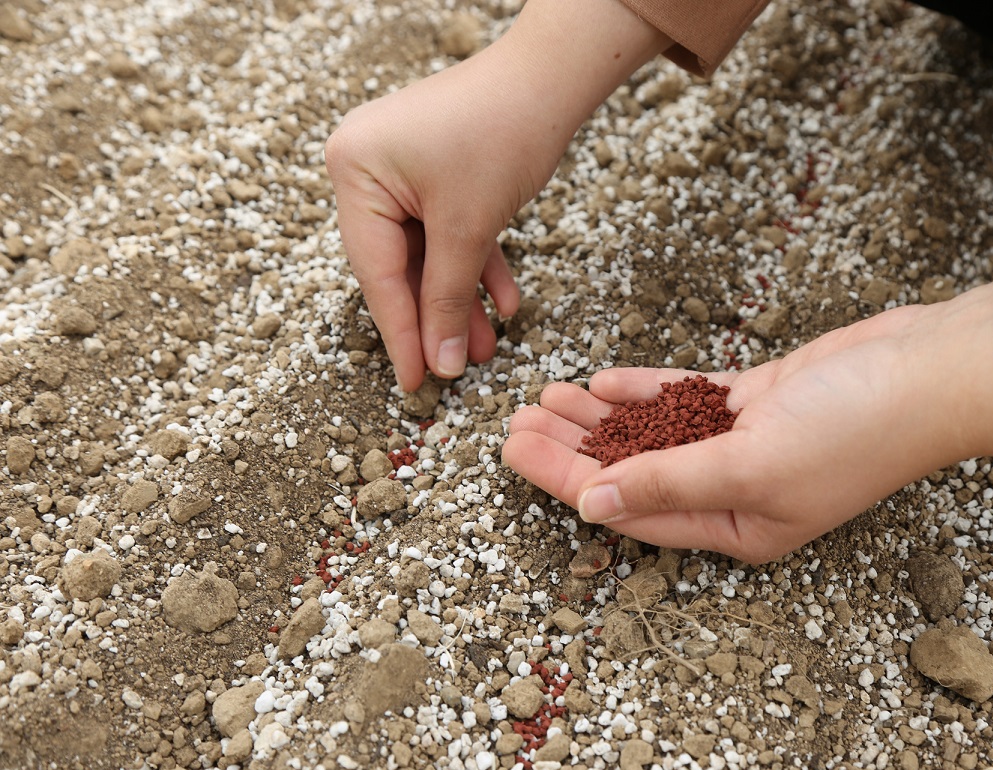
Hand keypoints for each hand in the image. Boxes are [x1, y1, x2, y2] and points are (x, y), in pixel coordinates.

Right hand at [325, 0, 670, 389]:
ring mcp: (400, 167)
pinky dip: (475, 264)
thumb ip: (447, 299)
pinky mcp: (435, 170)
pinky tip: (503, 305)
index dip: (400, 332)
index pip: (375, 270)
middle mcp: (366, 166)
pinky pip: (449, 230)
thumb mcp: (469, 227)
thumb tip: (439, 364)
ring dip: (458, 299)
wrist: (552, 77)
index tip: (414, 383)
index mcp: (355, 170)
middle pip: (398, 264)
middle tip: (454, 371)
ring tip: (485, 349)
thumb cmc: (503, 134)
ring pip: (429, 252)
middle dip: (435, 316)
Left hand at [503, 283, 992, 561]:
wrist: (925, 372)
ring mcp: (744, 444)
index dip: (567, 482)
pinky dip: (643, 392)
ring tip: (543, 398)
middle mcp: (735, 493)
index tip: (516, 454)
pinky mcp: (756, 400)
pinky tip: (600, 383)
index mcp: (736, 528)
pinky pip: (684, 399)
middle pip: (632, 473)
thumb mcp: (750, 466)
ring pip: (652, 435)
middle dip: (571, 450)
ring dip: (598, 420)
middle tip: (515, 423)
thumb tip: (594, 505)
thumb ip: (669, 483)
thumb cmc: (853, 431)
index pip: (631, 510)